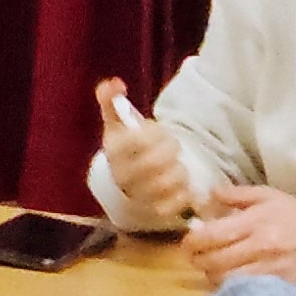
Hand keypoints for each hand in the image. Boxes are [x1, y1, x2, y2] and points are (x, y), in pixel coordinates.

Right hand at [93, 79, 191, 223]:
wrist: (122, 189)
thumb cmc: (125, 152)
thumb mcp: (116, 126)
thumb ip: (111, 101)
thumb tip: (115, 82)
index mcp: (114, 150)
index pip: (141, 139)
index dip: (157, 134)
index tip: (158, 132)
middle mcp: (123, 174)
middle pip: (158, 160)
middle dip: (171, 151)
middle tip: (171, 151)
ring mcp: (139, 196)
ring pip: (171, 180)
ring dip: (179, 172)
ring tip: (174, 169)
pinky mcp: (155, 213)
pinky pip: (179, 201)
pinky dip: (184, 193)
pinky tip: (178, 188)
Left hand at [182, 185, 295, 287]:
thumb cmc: (295, 214)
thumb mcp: (268, 195)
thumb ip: (237, 194)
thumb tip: (210, 194)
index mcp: (255, 223)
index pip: (213, 236)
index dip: (193, 242)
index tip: (186, 243)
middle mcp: (260, 247)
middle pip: (216, 261)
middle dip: (198, 260)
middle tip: (193, 257)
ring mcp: (270, 269)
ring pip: (228, 279)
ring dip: (212, 275)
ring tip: (210, 268)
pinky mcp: (280, 285)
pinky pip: (247, 290)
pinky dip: (232, 286)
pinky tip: (229, 279)